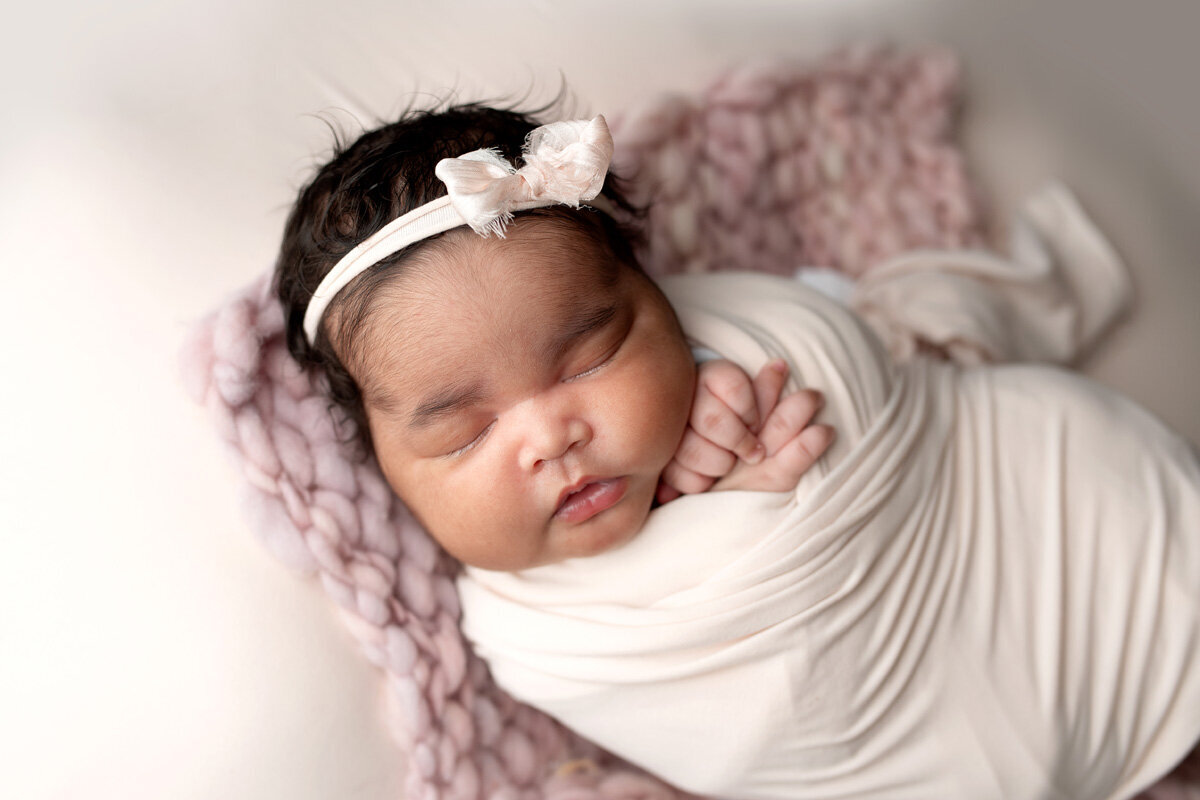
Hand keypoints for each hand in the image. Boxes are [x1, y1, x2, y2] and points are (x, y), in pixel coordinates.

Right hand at [657, 359, 832, 501]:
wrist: (713, 462)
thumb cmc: (741, 427)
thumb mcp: (759, 409)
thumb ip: (769, 393)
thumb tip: (781, 366)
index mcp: (711, 376)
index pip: (735, 389)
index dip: (751, 414)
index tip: (757, 425)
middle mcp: (684, 396)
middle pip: (714, 421)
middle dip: (739, 442)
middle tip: (753, 454)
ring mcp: (666, 429)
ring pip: (693, 449)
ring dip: (720, 463)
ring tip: (730, 463)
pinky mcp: (658, 460)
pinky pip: (679, 475)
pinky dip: (699, 482)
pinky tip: (709, 478)